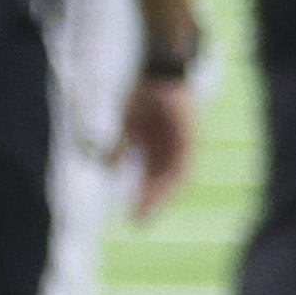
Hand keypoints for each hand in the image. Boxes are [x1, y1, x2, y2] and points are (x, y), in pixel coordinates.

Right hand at [119, 72, 196, 218]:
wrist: (162, 71)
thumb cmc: (144, 93)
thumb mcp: (126, 124)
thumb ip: (118, 145)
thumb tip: (105, 168)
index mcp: (158, 147)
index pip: (152, 179)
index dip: (143, 198)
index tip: (131, 217)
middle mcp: (173, 149)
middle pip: (164, 183)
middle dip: (151, 204)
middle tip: (137, 224)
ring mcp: (184, 144)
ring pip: (175, 178)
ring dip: (160, 197)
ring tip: (145, 213)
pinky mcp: (190, 138)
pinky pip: (183, 164)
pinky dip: (172, 180)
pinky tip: (161, 192)